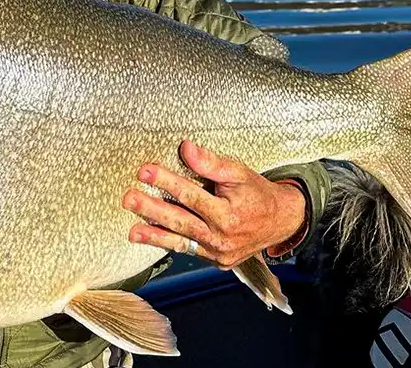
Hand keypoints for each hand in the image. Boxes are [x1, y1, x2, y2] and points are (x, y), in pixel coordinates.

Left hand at [122, 140, 306, 268]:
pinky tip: (151, 238)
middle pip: (181, 221)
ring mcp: (219, 253)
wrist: (281, 221)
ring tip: (132, 231)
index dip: (167, 182)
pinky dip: (169, 244)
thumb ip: (211, 163)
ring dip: (154, 236)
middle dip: (152, 210)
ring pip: (181, 242)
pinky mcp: (216, 261)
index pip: (191, 196)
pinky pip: (189, 252)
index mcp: (229, 215)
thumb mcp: (239, 172)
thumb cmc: (258, 194)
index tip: (145, 171)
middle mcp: (222, 238)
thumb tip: (187, 149)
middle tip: (129, 199)